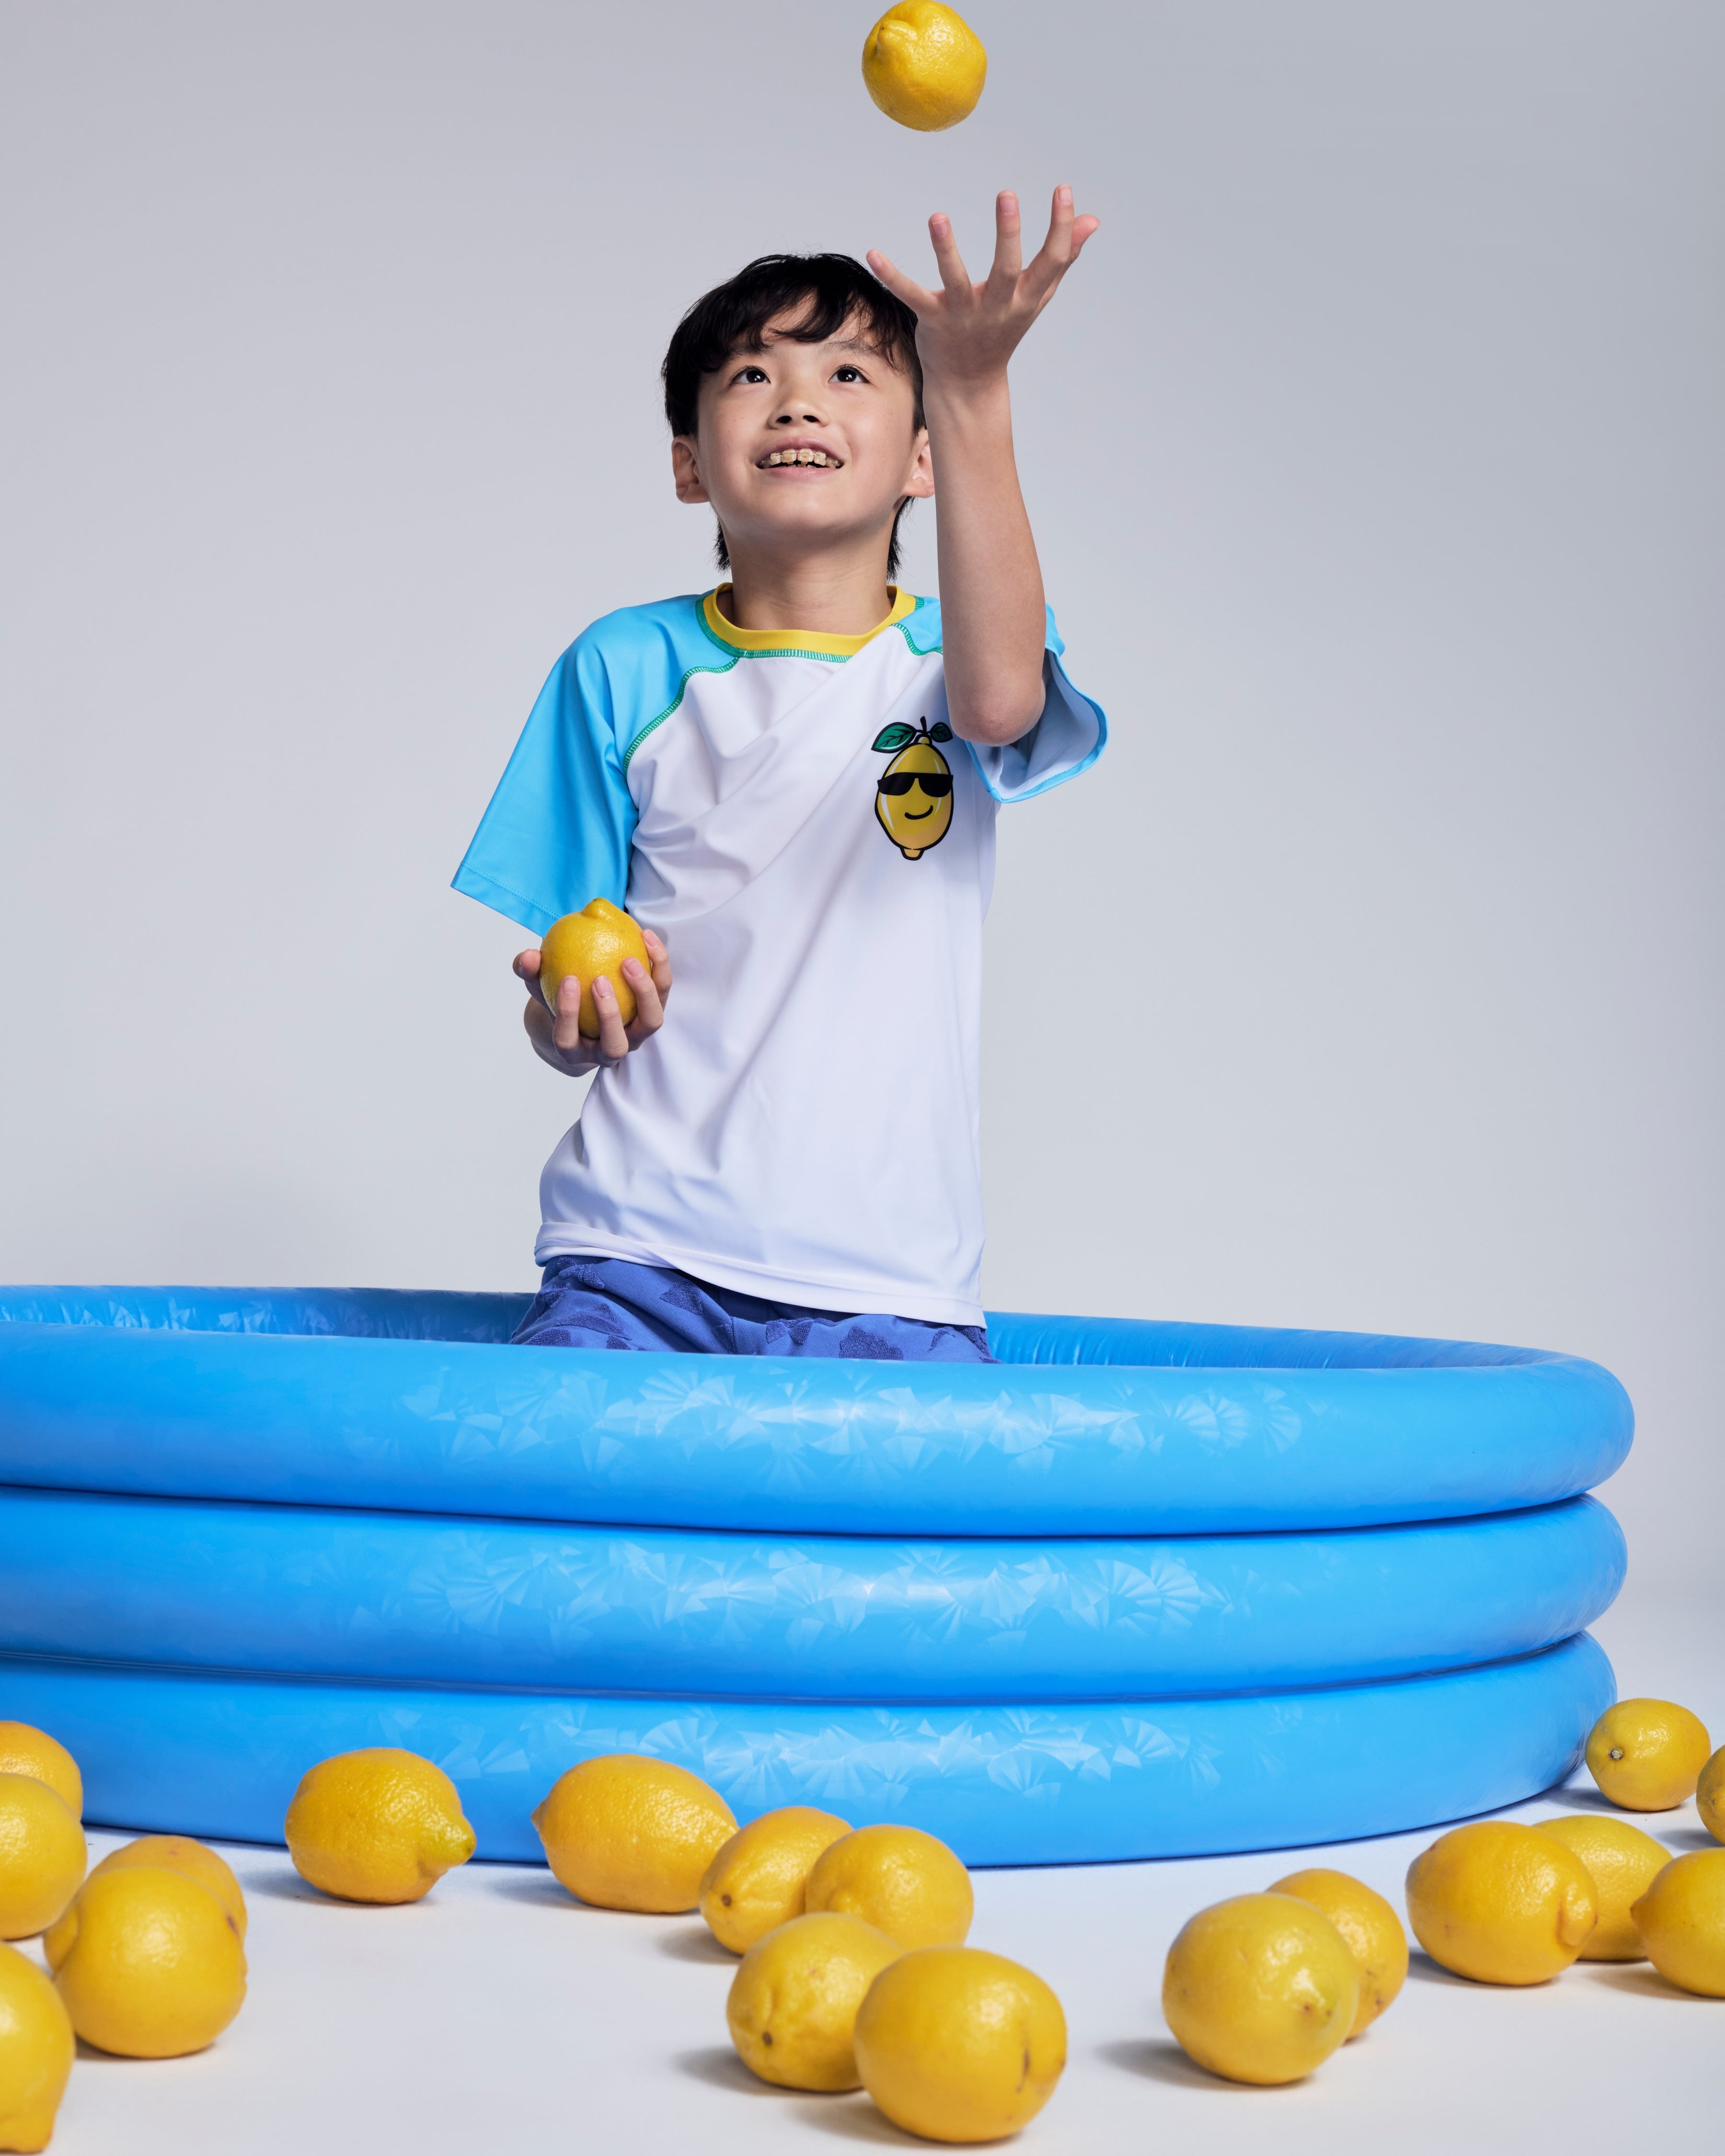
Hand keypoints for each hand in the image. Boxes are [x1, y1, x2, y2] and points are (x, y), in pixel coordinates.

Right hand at [512, 931, 671, 1076]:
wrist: (584, 1008)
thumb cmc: (558, 996)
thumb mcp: (540, 984)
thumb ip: (531, 972)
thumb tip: (528, 956)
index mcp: (575, 1050)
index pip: (568, 1040)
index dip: (568, 1014)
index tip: (567, 980)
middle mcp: (609, 1051)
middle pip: (615, 1046)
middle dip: (608, 1015)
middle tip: (599, 979)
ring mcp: (637, 1036)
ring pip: (650, 1024)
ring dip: (642, 993)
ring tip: (629, 960)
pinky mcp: (654, 1013)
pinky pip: (662, 991)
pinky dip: (657, 965)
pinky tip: (645, 935)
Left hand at [867, 186, 1099, 394]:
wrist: (970, 383)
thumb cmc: (1004, 328)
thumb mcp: (1037, 295)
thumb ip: (1063, 257)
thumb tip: (1093, 220)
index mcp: (1026, 298)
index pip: (1051, 262)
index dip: (1060, 227)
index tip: (1063, 190)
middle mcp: (997, 307)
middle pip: (1007, 270)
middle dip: (1007, 234)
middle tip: (1007, 194)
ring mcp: (963, 316)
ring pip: (956, 281)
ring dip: (946, 250)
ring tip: (937, 217)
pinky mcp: (932, 321)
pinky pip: (910, 296)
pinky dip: (892, 276)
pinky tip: (873, 252)